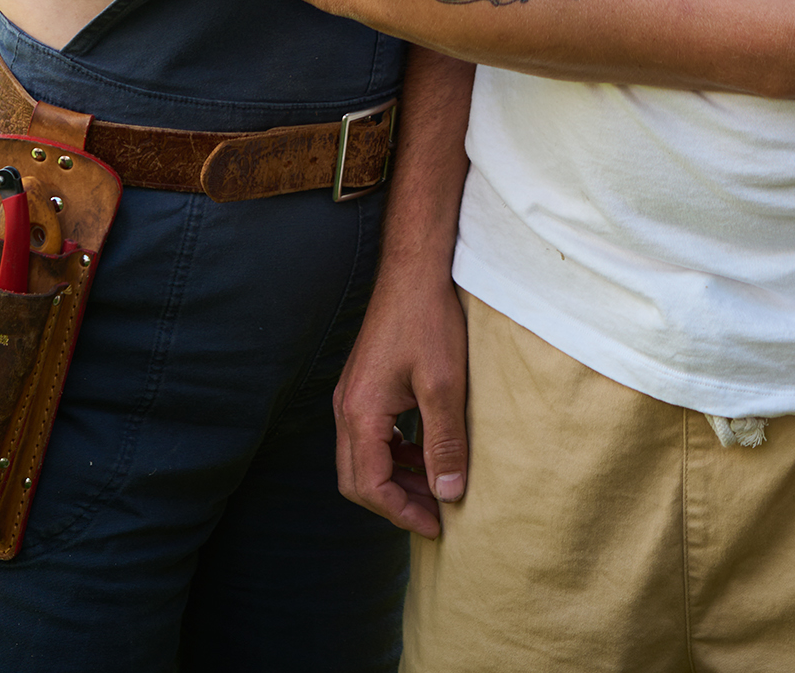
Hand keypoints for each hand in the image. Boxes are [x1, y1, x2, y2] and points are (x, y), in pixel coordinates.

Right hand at [333, 260, 468, 537]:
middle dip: (395, 502)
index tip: (436, 525)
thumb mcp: (444, 385)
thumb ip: (445, 442)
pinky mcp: (363, 384)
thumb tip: (448, 494)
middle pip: (357, 478)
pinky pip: (370, 435)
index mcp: (360, 412)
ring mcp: (352, 395)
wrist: (414, 269)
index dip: (402, 512)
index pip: (369, 485)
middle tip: (434, 515)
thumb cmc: (428, 320)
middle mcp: (346, 407)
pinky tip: (424, 452)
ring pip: (362, 458)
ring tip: (435, 488)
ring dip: (395, 479)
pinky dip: (394, 454)